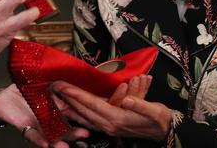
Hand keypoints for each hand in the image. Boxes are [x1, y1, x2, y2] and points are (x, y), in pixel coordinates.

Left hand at [0, 84, 89, 147]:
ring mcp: (38, 124)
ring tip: (65, 146)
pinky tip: (46, 145)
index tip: (94, 118)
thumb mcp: (43, 83)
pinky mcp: (25, 126)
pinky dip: (39, 140)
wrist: (3, 98)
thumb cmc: (25, 90)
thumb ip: (56, 82)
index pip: (73, 112)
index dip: (83, 116)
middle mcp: (50, 118)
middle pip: (64, 127)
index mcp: (56, 106)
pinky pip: (33, 135)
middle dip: (74, 132)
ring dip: (59, 141)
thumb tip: (70, 74)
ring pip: (51, 135)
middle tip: (85, 133)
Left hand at [51, 78, 171, 141]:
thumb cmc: (159, 118)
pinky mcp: (109, 127)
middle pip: (82, 111)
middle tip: (52, 88)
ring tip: (56, 99)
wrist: (165, 131)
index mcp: (117, 118)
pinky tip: (71, 110)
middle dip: (67, 99)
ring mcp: (108, 127)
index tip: (62, 85)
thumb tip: (127, 98)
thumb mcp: (153, 109)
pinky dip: (78, 114)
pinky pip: (88, 121)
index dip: (75, 94)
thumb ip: (140, 103)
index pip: (91, 103)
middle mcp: (109, 125)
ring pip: (83, 117)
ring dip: (69, 108)